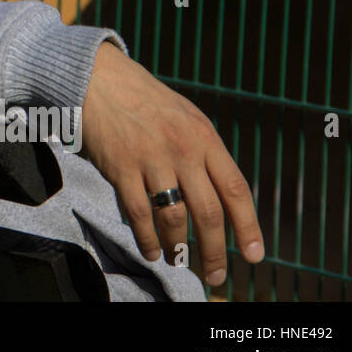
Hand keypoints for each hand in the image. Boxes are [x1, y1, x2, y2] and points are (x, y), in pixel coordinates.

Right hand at [78, 42, 264, 286]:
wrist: (97, 77)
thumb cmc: (143, 99)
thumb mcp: (185, 116)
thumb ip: (204, 150)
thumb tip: (221, 192)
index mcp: (204, 138)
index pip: (236, 189)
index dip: (249, 226)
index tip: (254, 255)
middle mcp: (182, 150)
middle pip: (208, 211)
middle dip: (215, 250)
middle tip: (216, 274)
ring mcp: (151, 159)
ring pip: (174, 217)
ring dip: (179, 247)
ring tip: (179, 263)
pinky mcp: (121, 167)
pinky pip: (139, 213)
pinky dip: (147, 238)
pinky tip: (151, 251)